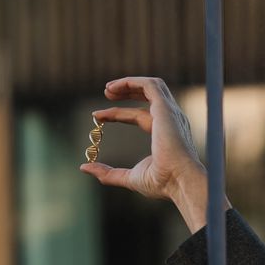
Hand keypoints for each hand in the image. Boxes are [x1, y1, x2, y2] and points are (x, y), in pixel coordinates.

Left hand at [80, 76, 221, 231]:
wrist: (180, 180)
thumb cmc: (163, 183)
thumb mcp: (130, 177)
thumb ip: (108, 173)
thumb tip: (84, 167)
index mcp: (166, 134)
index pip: (140, 116)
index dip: (117, 114)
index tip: (97, 116)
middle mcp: (170, 120)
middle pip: (148, 96)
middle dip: (126, 91)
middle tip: (106, 93)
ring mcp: (170, 113)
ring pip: (151, 86)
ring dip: (128, 83)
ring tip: (107, 88)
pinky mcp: (165, 108)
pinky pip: (150, 85)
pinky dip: (131, 81)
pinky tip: (113, 87)